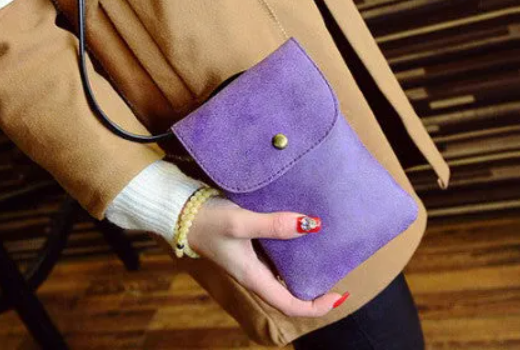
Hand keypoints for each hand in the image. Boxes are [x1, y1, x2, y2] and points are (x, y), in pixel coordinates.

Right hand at [186, 195, 347, 317]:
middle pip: (288, 293)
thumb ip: (274, 225)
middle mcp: (253, 273)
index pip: (290, 304)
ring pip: (281, 275)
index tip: (339, 294)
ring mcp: (249, 261)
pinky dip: (289, 252)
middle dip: (313, 289)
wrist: (180, 211)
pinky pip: (273, 258)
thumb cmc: (208, 220)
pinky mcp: (245, 246)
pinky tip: (298, 233)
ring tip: (324, 253)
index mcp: (253, 276)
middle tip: (336, 272)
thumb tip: (312, 226)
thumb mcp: (241, 222)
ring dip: (302, 270)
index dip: (316, 306)